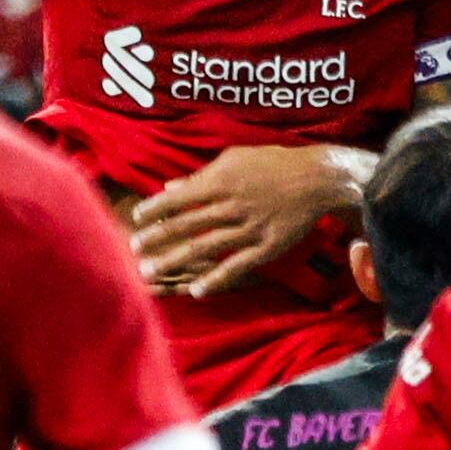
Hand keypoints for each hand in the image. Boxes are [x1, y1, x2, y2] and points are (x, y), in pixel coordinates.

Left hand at [126, 143, 358, 295]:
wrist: (318, 179)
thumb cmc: (274, 164)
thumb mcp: (235, 159)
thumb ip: (201, 175)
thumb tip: (170, 186)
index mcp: (222, 181)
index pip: (179, 197)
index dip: (155, 209)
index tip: (135, 219)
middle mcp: (232, 206)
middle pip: (186, 225)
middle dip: (157, 239)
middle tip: (132, 251)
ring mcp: (249, 228)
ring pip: (205, 247)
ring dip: (174, 260)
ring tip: (149, 272)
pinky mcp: (266, 248)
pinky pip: (237, 266)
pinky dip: (216, 279)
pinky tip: (195, 291)